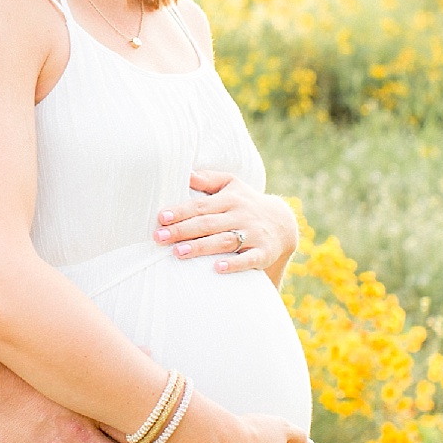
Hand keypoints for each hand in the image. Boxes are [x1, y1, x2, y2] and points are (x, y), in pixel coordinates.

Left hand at [154, 171, 299, 277]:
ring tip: (178, 252)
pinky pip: (249, 259)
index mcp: (230, 199)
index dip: (181, 211)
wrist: (282, 223)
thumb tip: (185, 173)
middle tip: (159, 237)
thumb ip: (208, 179)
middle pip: (208, 223)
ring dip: (201, 247)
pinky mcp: (263, 252)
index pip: (201, 205)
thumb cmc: (246, 203)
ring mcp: (253, 234)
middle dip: (183, 230)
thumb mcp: (232, 185)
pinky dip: (234, 264)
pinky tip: (217, 268)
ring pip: (224, 241)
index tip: (161, 217)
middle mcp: (241, 215)